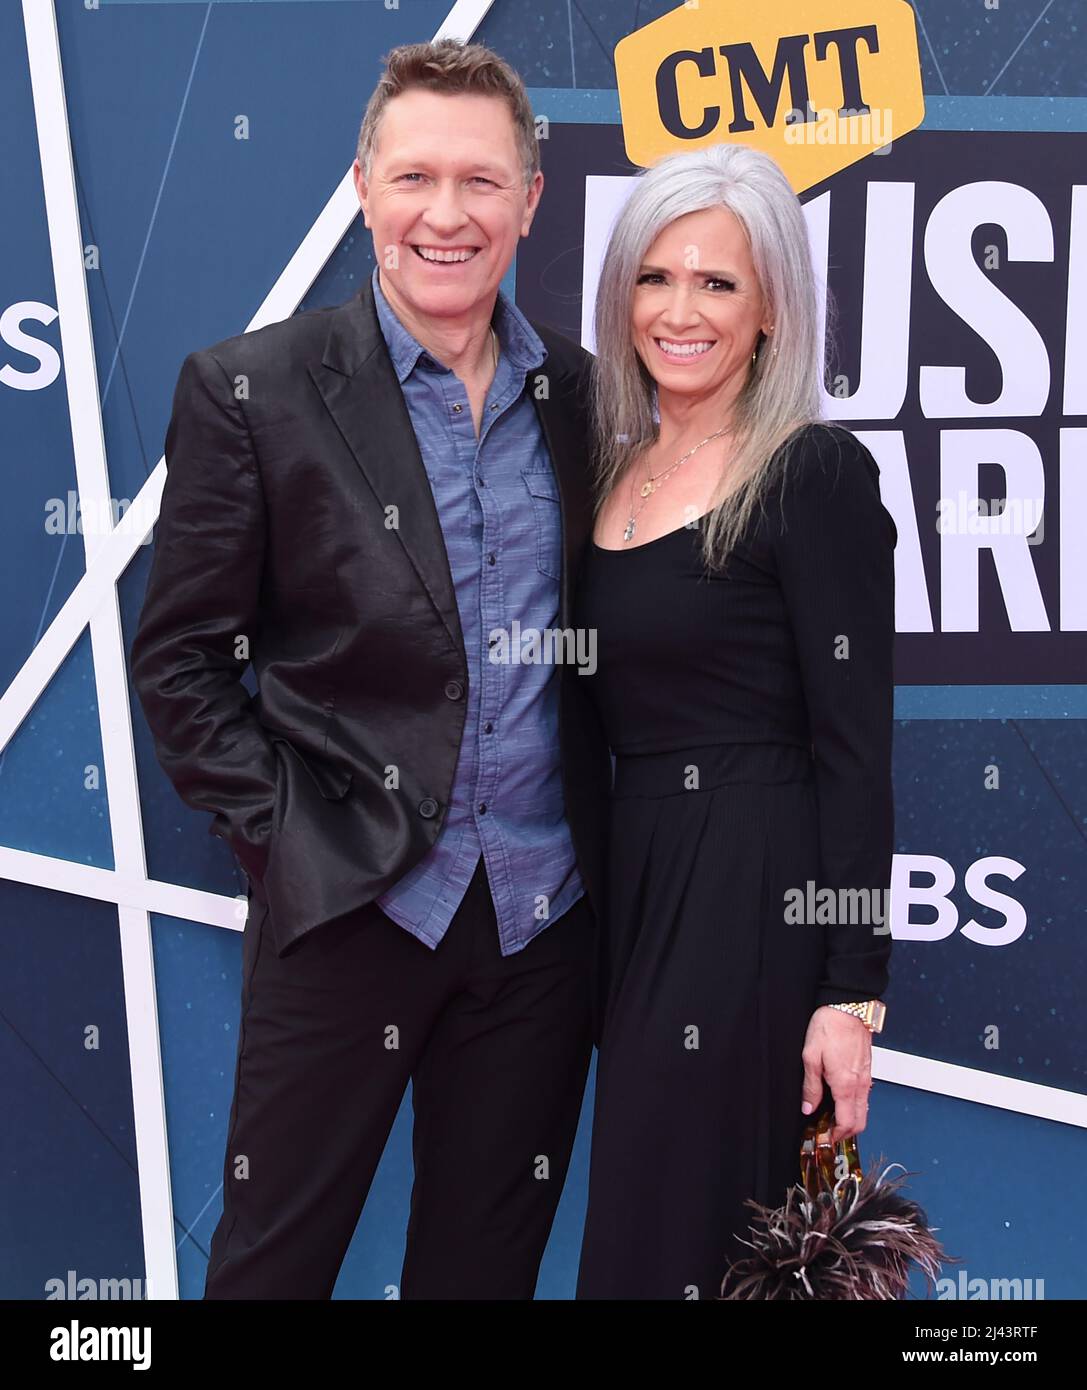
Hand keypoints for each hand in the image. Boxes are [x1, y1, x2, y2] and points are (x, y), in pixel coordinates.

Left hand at [800, 1006, 872, 1143]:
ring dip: (849, 1119)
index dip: (835, 1135)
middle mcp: (860, 1085)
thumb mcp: (810, 1057)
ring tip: (830, 1116)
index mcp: (846, 1085)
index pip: (847, 1123)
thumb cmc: (829, 1027)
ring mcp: (866, 1078)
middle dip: (845, 1132)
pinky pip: (864, 1096)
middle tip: (826, 1131)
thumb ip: (811, 1086)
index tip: (823, 1137)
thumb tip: (808, 1108)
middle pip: (860, 1122)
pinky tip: (838, 1098)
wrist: (848, 1007)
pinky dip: (853, 1105)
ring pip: (863, 1110)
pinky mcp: (867, 1070)